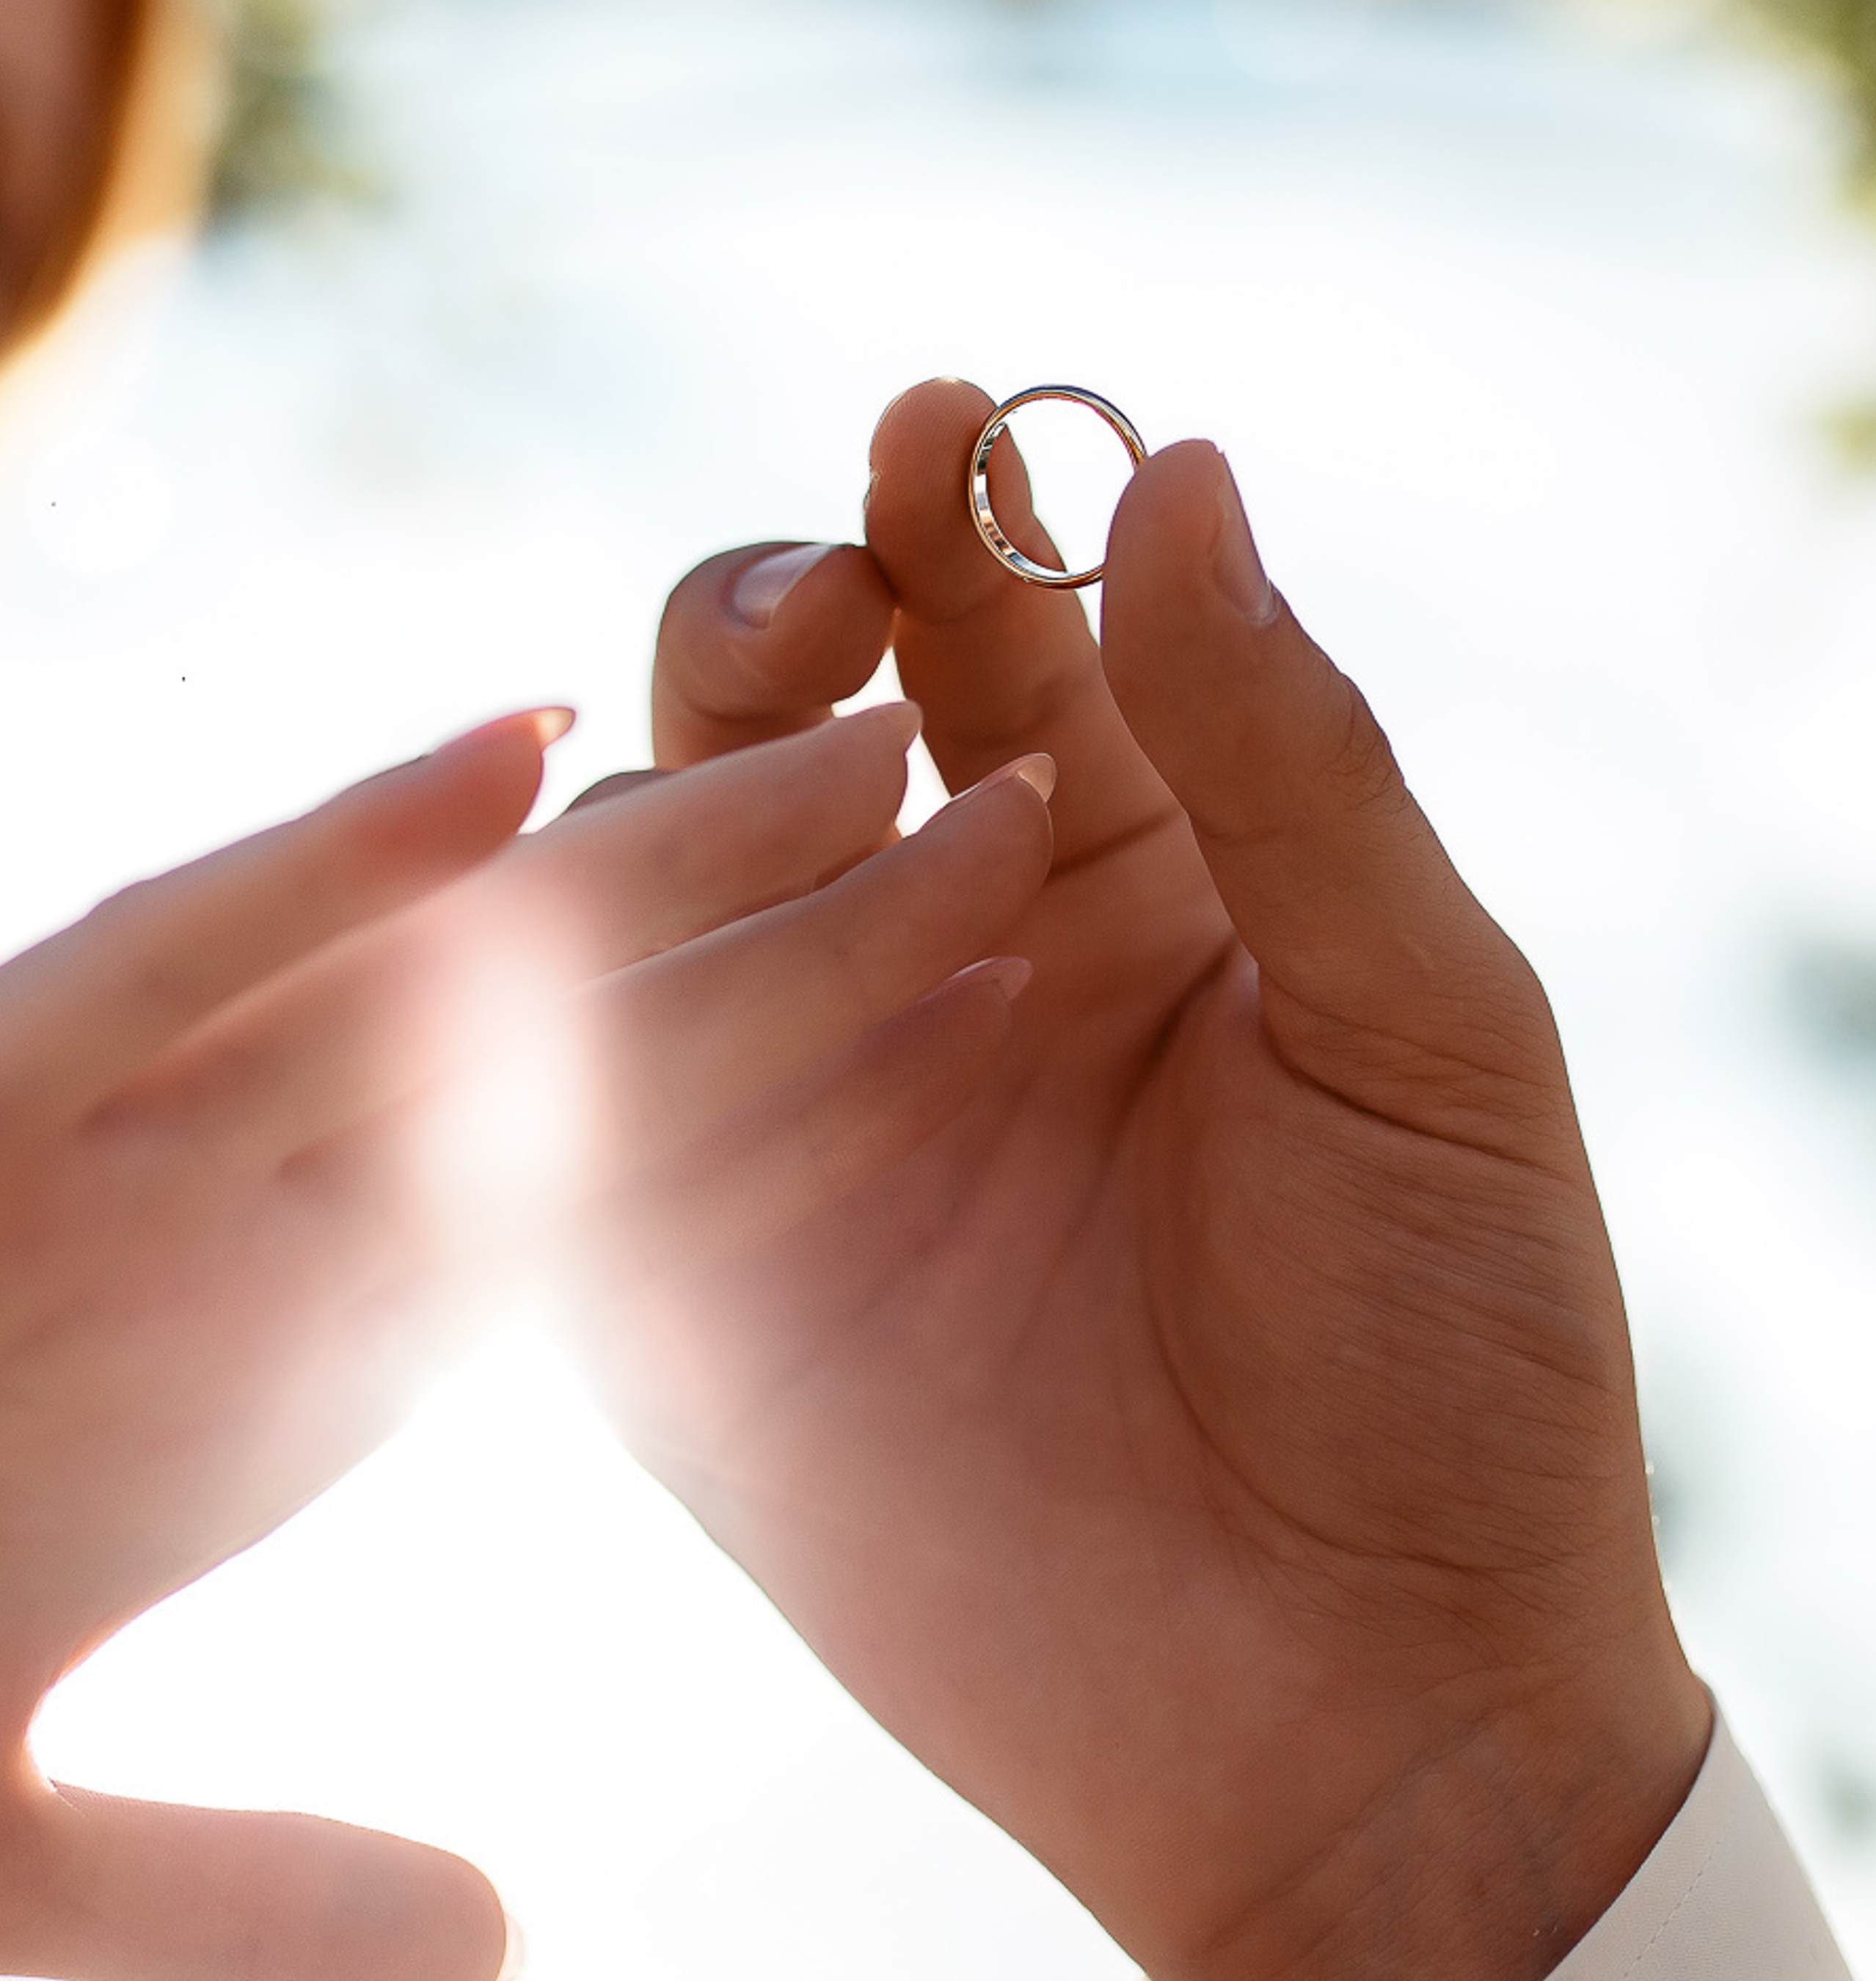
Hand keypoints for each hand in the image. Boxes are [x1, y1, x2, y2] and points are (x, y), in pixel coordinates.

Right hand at [0, 696, 976, 1980]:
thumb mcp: (16, 1869)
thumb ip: (243, 1892)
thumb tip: (493, 1927)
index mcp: (306, 1342)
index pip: (628, 1193)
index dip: (826, 1088)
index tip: (1024, 999)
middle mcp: (250, 1219)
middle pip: (593, 1050)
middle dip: (810, 935)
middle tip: (1041, 812)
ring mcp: (125, 1144)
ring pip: (428, 974)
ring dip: (651, 858)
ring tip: (867, 745)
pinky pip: (175, 954)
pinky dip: (332, 861)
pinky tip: (501, 760)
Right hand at [619, 379, 1710, 1980]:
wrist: (1380, 1712)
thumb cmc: (1453, 1351)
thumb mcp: (1424, 1020)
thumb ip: (1288, 751)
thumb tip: (1181, 465)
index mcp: (1121, 875)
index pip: (994, 631)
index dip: (958, 510)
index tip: (949, 415)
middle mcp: (936, 958)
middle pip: (784, 712)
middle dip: (785, 606)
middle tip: (844, 584)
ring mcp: (806, 1106)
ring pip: (658, 869)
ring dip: (728, 802)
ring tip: (888, 824)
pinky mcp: (699, 1280)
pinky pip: (585, 1092)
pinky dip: (604, 1005)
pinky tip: (681, 966)